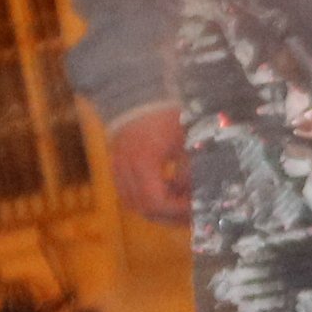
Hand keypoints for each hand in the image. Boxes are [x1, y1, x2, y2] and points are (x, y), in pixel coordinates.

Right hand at [110, 104, 191, 223]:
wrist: (142, 96)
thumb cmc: (169, 116)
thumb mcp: (187, 142)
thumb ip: (189, 172)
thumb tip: (193, 197)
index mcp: (144, 161)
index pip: (156, 202)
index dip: (177, 211)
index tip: (196, 209)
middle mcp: (124, 168)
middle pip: (144, 208)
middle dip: (170, 215)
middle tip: (192, 214)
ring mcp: (116, 168)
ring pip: (134, 204)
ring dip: (158, 210)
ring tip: (181, 205)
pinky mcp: (115, 166)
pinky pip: (128, 193)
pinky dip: (146, 199)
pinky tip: (166, 193)